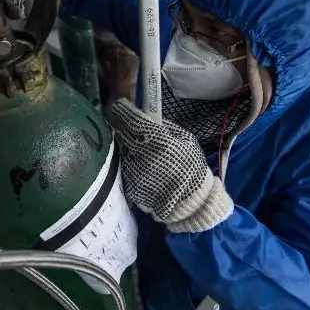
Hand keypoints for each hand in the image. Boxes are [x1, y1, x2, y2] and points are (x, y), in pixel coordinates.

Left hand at [108, 98, 234, 232]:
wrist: (190, 203)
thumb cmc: (191, 168)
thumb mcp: (186, 140)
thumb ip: (165, 127)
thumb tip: (148, 117)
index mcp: (159, 142)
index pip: (133, 121)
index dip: (123, 112)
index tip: (118, 106)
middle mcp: (142, 156)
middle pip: (125, 136)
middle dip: (127, 132)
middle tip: (137, 134)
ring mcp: (134, 173)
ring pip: (126, 153)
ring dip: (132, 152)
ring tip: (150, 159)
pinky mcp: (130, 187)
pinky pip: (128, 170)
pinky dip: (135, 168)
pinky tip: (148, 173)